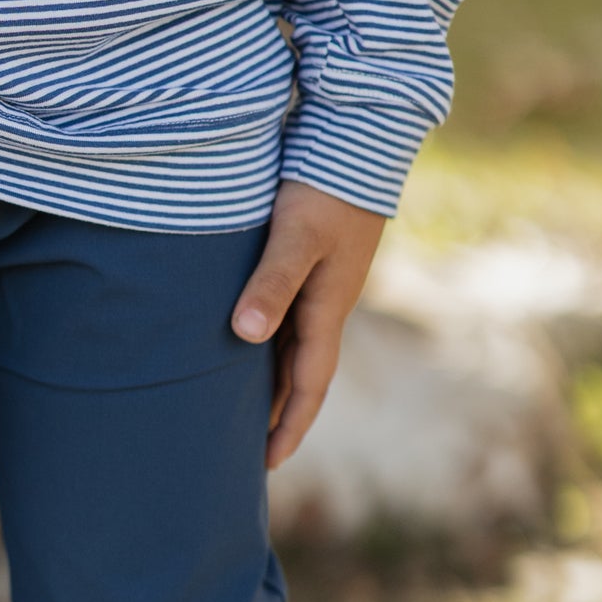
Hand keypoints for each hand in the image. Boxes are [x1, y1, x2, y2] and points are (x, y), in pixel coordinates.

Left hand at [230, 179, 386, 468]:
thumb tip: (245, 338)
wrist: (360, 136)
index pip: (309, 385)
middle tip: (248, 454)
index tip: (268, 465)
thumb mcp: (296, 234)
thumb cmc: (324, 184)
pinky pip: (288, 320)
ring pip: (293, 348)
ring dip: (272, 383)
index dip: (289, 426)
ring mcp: (321, 284)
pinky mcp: (311, 261)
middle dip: (279, 416)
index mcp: (327, 309)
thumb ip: (271, 283)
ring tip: (241, 413)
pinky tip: (245, 347)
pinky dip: (268, 345)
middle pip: (301, 375)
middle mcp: (327, 304)